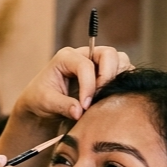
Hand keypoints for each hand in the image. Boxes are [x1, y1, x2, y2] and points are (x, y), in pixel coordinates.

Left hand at [13, 45, 131, 122]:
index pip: (85, 65)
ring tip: (106, 99)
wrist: (43, 104)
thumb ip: (62, 105)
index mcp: (67, 57)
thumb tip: (79, 112)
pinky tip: (112, 99)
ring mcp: (98, 62)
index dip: (88, 86)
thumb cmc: (41, 99)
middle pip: (109, 54)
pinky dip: (123, 84)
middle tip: (99, 99)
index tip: (85, 107)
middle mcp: (85, 55)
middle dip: (107, 77)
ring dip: (118, 79)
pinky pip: (124, 73)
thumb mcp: (46, 102)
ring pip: (121, 60)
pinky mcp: (107, 73)